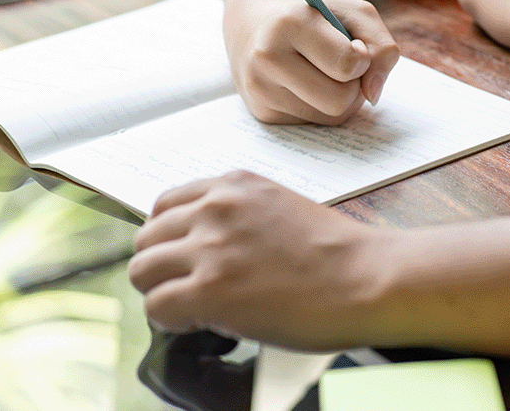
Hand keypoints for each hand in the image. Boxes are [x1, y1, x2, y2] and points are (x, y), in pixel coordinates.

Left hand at [128, 171, 395, 350]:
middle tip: (185, 288)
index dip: (170, 237)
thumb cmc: (339, 253)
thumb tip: (208, 244)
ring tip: (189, 308)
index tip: (183, 258)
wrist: (367, 278)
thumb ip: (240, 215)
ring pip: (142, 271)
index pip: (166, 204)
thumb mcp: (282, 207)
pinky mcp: (209, 290)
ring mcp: (210, 248)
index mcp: (234, 185)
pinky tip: (198, 325)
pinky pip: (156, 306)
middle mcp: (216, 208)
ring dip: (161, 292)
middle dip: (161, 266)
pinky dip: (171, 321)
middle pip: (147, 238)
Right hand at [223, 0, 399, 124]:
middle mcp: (267, 57)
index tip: (353, 45)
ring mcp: (260, 89)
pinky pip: (315, 124)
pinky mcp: (261, 112)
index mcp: (290, 23)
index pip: (348, 64)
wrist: (256, 19)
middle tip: (340, 63)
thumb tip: (373, 95)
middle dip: (352, 85)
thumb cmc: (315, 16)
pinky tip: (307, 84)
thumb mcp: (355, 13)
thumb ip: (381, 47)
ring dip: (341, 98)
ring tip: (323, 71)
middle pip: (340, 100)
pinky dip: (322, 107)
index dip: (363, 58)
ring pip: (330, 117)